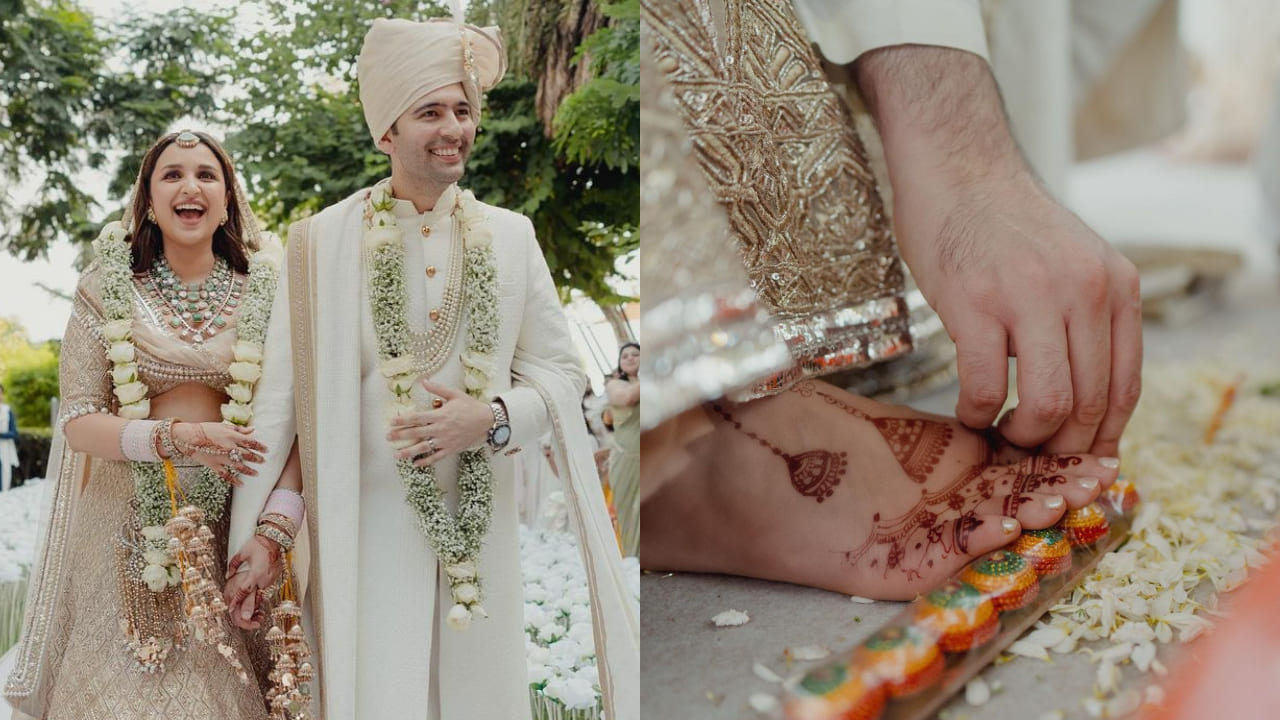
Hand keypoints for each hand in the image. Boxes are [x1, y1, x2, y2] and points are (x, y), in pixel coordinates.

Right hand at [172, 422, 265, 486]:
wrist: (188, 437)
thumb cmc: (207, 429)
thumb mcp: (224, 426)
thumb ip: (240, 429)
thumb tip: (253, 430)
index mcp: (232, 436)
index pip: (251, 442)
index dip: (260, 447)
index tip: (267, 450)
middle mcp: (229, 447)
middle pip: (247, 455)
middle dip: (257, 459)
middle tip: (263, 461)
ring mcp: (221, 457)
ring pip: (239, 466)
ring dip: (249, 471)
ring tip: (256, 473)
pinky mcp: (214, 465)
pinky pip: (226, 475)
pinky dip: (234, 480)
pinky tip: (242, 484)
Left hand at [223, 534, 283, 629]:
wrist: (275, 539)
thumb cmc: (258, 544)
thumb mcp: (242, 553)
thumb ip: (233, 565)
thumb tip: (228, 575)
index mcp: (255, 573)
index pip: (244, 590)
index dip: (236, 600)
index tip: (230, 608)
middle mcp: (264, 578)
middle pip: (254, 596)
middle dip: (249, 609)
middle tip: (245, 619)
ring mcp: (271, 578)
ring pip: (260, 591)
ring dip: (254, 595)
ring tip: (249, 601)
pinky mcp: (275, 577)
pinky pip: (266, 585)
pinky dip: (260, 587)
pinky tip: (258, 584)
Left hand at [386, 380, 493, 466]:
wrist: (487, 421)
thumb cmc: (471, 406)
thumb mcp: (455, 394)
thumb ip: (437, 389)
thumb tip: (424, 381)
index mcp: (440, 415)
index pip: (416, 418)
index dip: (402, 420)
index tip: (391, 421)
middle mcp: (440, 429)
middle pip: (416, 433)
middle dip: (400, 435)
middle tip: (387, 437)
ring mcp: (445, 440)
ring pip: (423, 447)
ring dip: (409, 451)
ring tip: (397, 454)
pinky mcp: (451, 449)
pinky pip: (436, 457)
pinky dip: (426, 461)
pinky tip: (416, 463)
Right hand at [856, 46, 1141, 457]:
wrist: (957, 167)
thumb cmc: (1002, 223)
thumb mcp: (1070, 263)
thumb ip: (1085, 319)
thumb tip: (1084, 402)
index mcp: (1115, 286)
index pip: (1124, 388)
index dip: (1101, 436)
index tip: (1075, 458)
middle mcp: (1083, 291)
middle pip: (1089, 405)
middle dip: (1058, 446)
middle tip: (1028, 452)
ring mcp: (1030, 296)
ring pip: (1048, 406)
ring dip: (1021, 437)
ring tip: (1000, 432)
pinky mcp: (975, 303)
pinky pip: (987, 386)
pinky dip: (976, 413)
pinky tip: (967, 410)